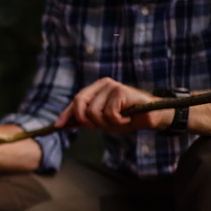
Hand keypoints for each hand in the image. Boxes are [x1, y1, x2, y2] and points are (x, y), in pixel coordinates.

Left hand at [54, 78, 169, 132]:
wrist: (151, 117)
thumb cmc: (126, 117)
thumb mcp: (101, 119)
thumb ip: (84, 119)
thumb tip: (63, 124)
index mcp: (96, 88)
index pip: (76, 101)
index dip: (66, 114)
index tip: (59, 126)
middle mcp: (103, 84)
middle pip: (79, 103)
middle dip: (86, 120)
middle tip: (99, 125)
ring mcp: (112, 86)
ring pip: (94, 112)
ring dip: (106, 122)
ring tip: (119, 119)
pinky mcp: (122, 91)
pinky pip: (109, 113)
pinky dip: (118, 121)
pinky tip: (127, 117)